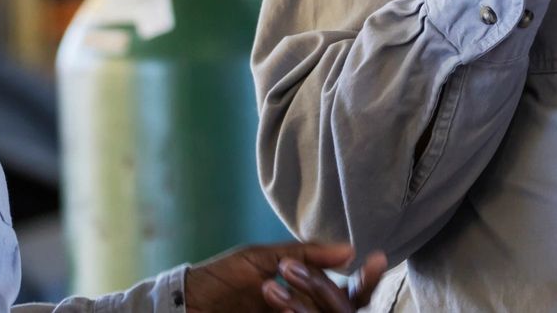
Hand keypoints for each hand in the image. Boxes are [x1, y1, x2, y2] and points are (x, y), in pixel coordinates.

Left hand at [183, 242, 387, 311]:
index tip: (374, 260)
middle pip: (341, 310)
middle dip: (321, 290)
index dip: (366, 280)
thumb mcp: (261, 260)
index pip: (347, 293)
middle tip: (288, 271)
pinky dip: (293, 312)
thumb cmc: (220, 280)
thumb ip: (305, 255)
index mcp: (305, 293)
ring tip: (267, 287)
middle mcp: (302, 312)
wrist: (182, 307)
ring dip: (301, 303)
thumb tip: (349, 251)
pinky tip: (269, 299)